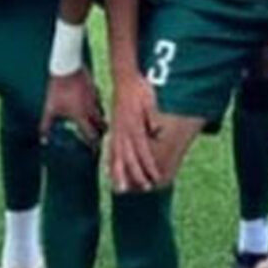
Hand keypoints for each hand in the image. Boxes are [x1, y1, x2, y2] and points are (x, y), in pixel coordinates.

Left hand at [41, 68, 106, 144]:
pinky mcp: (94, 89)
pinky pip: (98, 101)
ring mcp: (95, 98)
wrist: (67, 67)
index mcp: (82, 116)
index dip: (93, 145)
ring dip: (99, 120)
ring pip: (102, 113)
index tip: (93, 151)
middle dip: (100, 133)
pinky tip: (89, 105)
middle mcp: (91, 109)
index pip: (92, 136)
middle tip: (96, 138)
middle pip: (102, 126)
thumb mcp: (50, 109)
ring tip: (93, 124)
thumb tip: (43, 140)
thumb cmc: (58, 89)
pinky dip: (96, 106)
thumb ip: (46, 125)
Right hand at [109, 71, 160, 192]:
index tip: (155, 177)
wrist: (124, 78)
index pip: (142, 150)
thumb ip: (152, 117)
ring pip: (117, 157)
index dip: (149, 165)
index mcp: (134, 125)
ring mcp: (116, 131)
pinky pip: (111, 149)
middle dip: (137, 175)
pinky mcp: (113, 129)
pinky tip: (109, 172)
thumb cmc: (140, 89)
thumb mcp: (150, 100)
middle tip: (146, 188)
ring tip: (121, 189)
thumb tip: (157, 131)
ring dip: (119, 174)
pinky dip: (110, 162)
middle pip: (129, 157)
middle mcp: (123, 131)